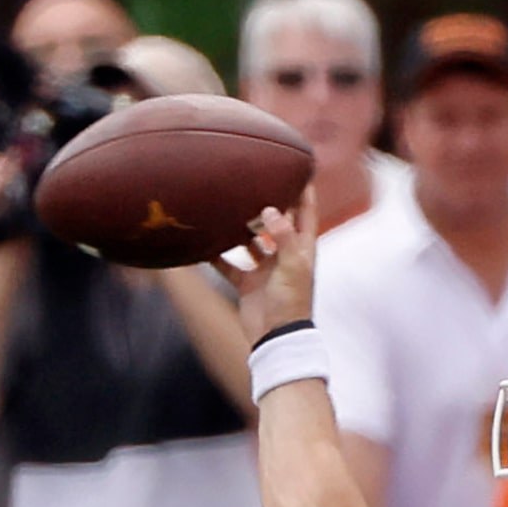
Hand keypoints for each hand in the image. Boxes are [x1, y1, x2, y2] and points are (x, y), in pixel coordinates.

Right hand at [212, 192, 320, 343]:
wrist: (276, 339)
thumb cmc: (290, 303)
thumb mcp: (292, 267)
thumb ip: (282, 236)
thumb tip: (269, 209)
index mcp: (302, 250)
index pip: (305, 214)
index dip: (304, 192)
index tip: (299, 168)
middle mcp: (284, 256)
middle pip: (276, 223)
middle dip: (266, 203)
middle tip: (251, 179)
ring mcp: (265, 269)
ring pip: (250, 240)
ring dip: (239, 226)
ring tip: (225, 204)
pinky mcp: (247, 283)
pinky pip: (228, 263)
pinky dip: (216, 253)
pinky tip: (202, 239)